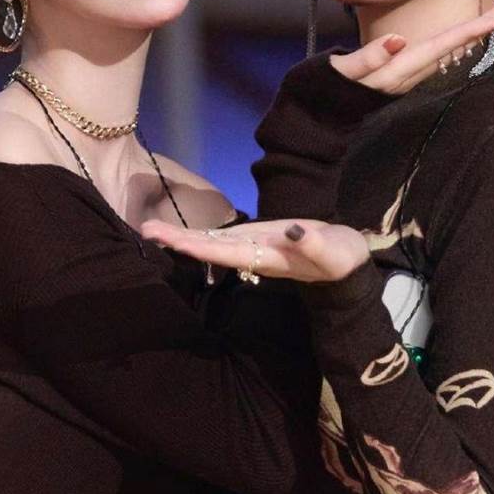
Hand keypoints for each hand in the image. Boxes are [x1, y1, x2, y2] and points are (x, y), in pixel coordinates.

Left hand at [142, 215, 369, 283]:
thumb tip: (291, 232)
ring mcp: (253, 248)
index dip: (199, 247)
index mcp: (268, 259)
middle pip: (210, 249)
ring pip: (212, 243)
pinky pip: (223, 237)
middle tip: (146, 231)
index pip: (227, 253)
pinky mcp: (257, 238)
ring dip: (183, 237)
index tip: (172, 241)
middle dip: (179, 241)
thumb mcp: (333, 252)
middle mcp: (253, 256)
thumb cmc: (342, 259)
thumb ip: (312, 244)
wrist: (347, 263)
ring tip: (152, 229)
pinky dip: (201, 234)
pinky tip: (181, 232)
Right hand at [330, 1, 493, 92]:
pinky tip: (459, 41)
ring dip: (469, 39)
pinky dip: (450, 48)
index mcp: (399, 70)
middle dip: (481, 30)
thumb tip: (399, 40)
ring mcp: (406, 80)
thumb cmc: (327, 91)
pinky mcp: (400, 80)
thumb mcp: (343, 73)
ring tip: (492, 20)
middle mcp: (409, 77)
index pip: (444, 45)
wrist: (318, 118)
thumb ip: (369, 57)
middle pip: (452, 49)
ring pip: (445, 56)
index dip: (475, 29)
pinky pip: (432, 61)